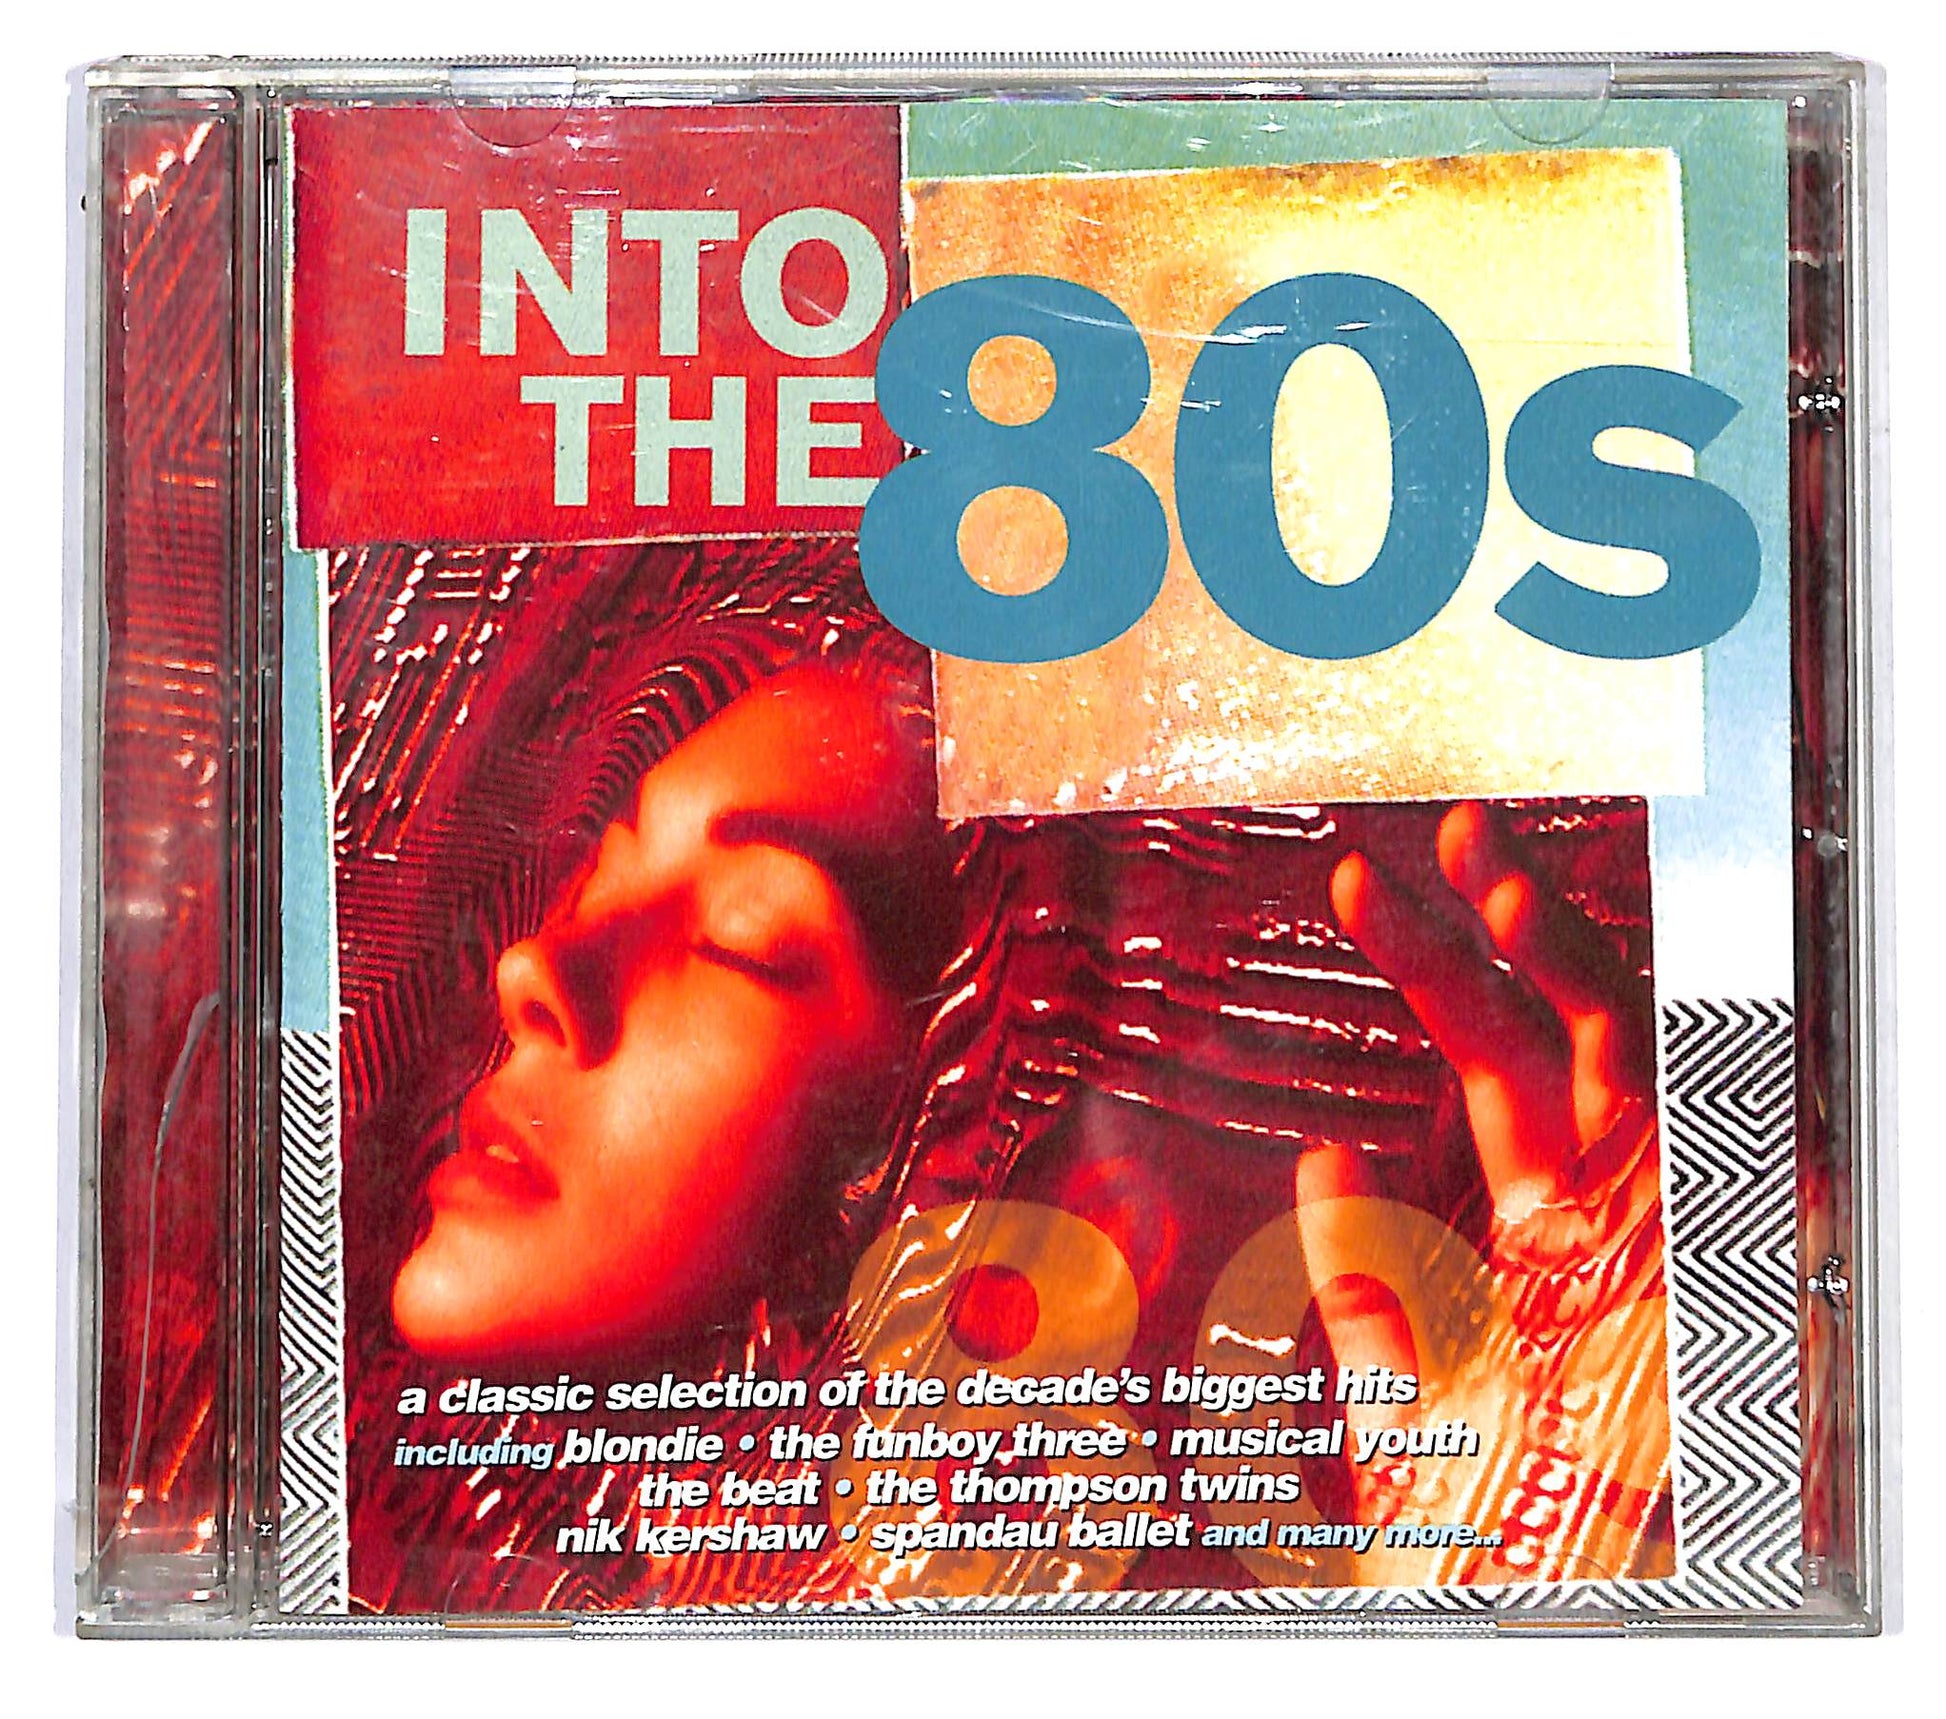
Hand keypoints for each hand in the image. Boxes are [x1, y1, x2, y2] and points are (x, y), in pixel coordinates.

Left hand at [1303, 802, 1669, 1585]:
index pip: (1490, 1059)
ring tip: (1492, 867)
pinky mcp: (1701, 1261)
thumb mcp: (1399, 1399)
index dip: (1432, 964)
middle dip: (1494, 929)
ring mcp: (1657, 1228)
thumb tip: (1324, 1160)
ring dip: (1563, 955)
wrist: (1544, 1620)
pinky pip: (1688, 1131)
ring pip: (1617, 1051)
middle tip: (1432, 835)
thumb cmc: (1482, 1536)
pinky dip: (1650, 1043)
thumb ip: (1368, 1283)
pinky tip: (1593, 972)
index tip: (1360, 887)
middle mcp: (1603, 1213)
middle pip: (1549, 1032)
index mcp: (1536, 1231)